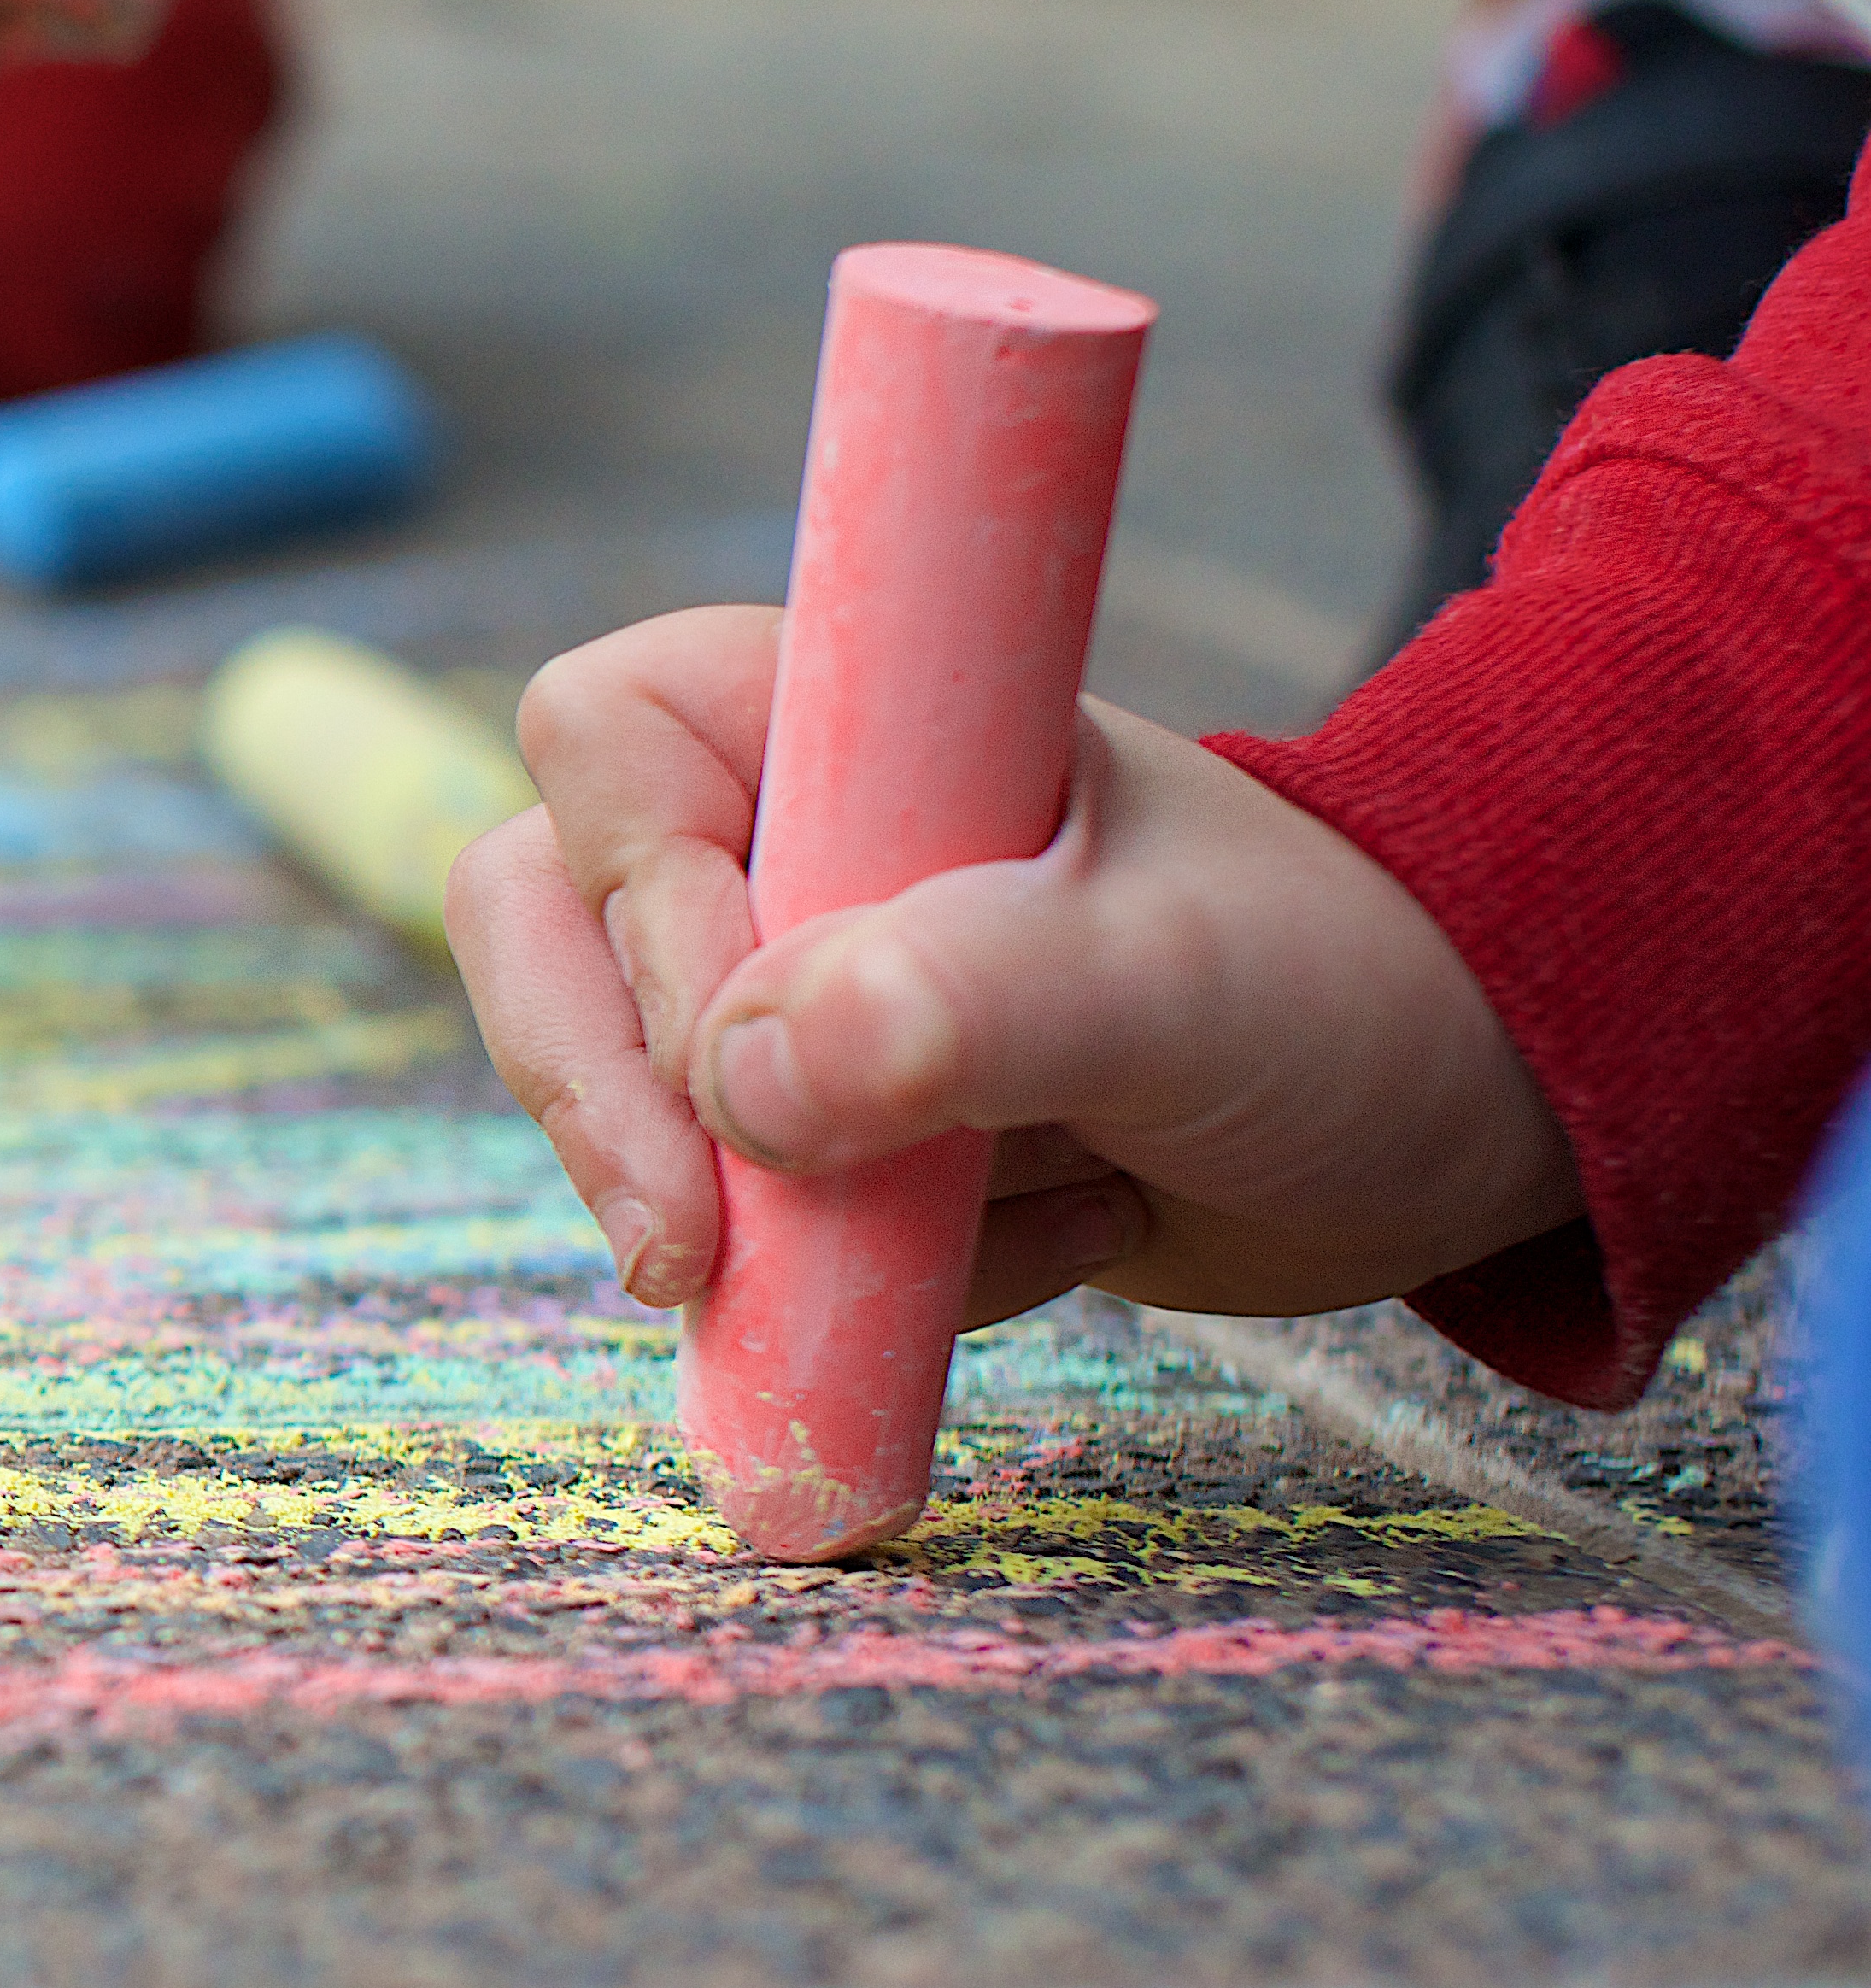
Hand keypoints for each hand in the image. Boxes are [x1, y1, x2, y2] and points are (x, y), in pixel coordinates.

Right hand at [443, 605, 1580, 1325]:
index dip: (638, 902)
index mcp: (840, 710)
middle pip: (541, 928)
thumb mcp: (1173, 984)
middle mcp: (778, 829)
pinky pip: (733, 1220)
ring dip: (771, 1210)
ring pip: (617, 1098)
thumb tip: (746, 1079)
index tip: (743, 1062)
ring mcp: (782, 982)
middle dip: (606, 1103)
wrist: (1446, 1115)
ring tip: (1003, 1215)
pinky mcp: (815, 1129)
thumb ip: (972, 1005)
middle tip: (689, 1257)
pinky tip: (1047, 1235)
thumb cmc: (1328, 986)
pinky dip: (856, 1277)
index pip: (604, 743)